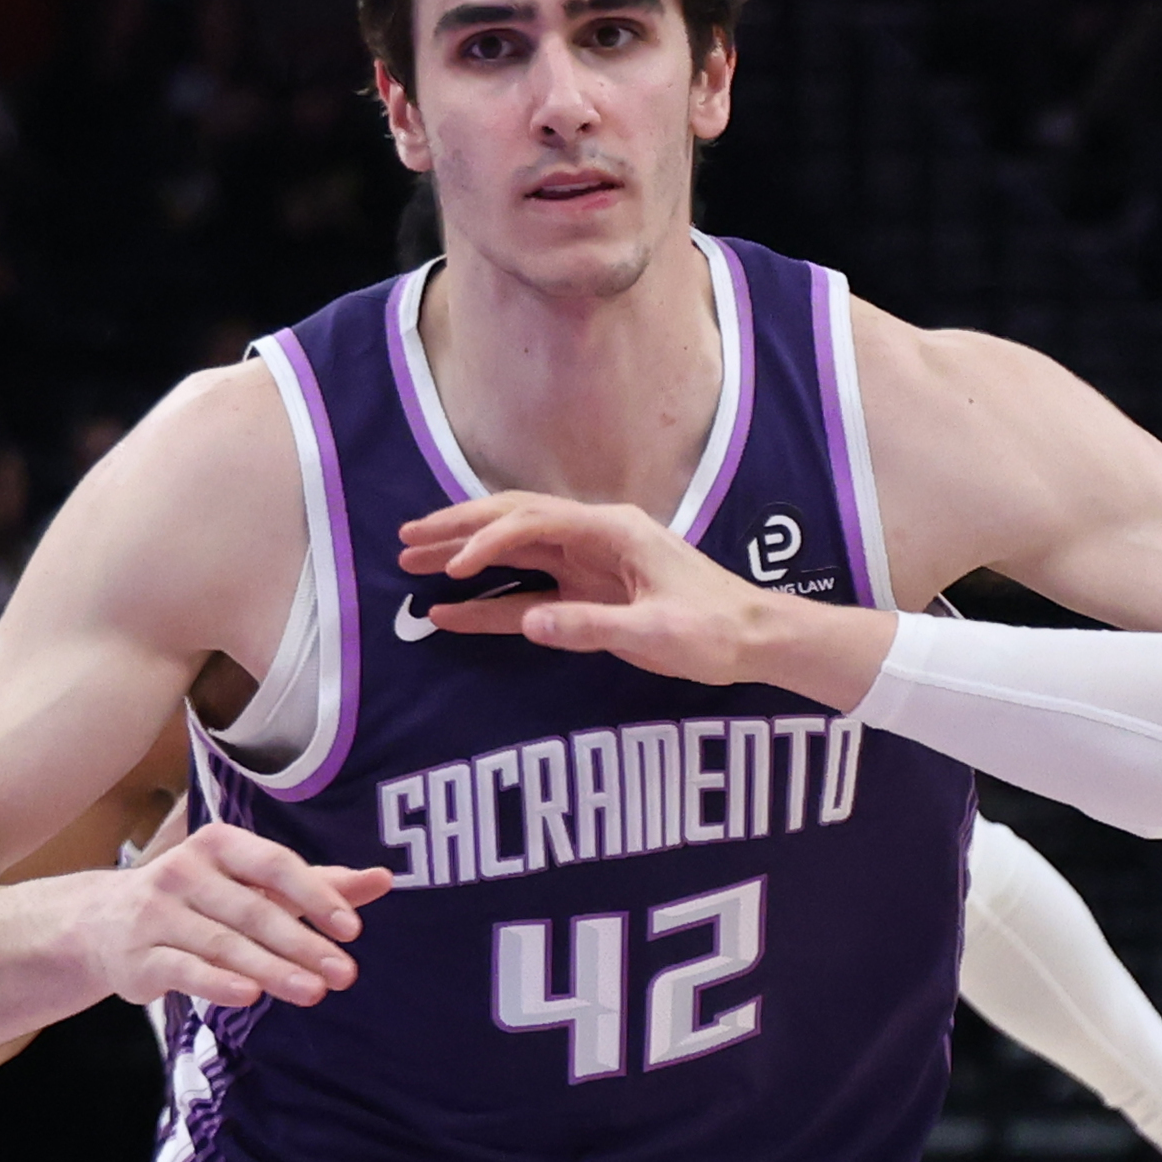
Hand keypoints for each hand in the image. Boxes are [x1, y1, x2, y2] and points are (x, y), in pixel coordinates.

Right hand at [75, 818, 385, 1012]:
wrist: (103, 924)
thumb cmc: (201, 900)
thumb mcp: (255, 884)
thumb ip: (318, 883)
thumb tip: (385, 878)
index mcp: (220, 846)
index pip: (274, 865)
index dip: (314, 894)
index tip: (352, 929)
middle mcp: (184, 872)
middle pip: (254, 911)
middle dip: (303, 944)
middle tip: (346, 974)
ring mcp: (157, 913)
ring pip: (223, 944)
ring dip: (272, 969)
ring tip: (315, 992)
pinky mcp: (139, 956)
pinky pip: (184, 969)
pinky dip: (217, 982)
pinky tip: (251, 995)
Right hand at [394, 494, 876, 703]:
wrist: (756, 639)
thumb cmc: (715, 631)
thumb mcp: (656, 634)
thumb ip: (591, 626)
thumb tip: (529, 621)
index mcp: (614, 531)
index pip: (535, 522)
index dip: (487, 540)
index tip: (452, 566)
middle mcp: (596, 537)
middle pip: (513, 522)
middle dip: (457, 529)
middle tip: (405, 542)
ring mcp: (590, 564)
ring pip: (514, 551)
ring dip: (464, 556)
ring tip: (413, 563)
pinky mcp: (590, 594)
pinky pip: (529, 591)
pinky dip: (490, 601)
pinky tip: (451, 613)